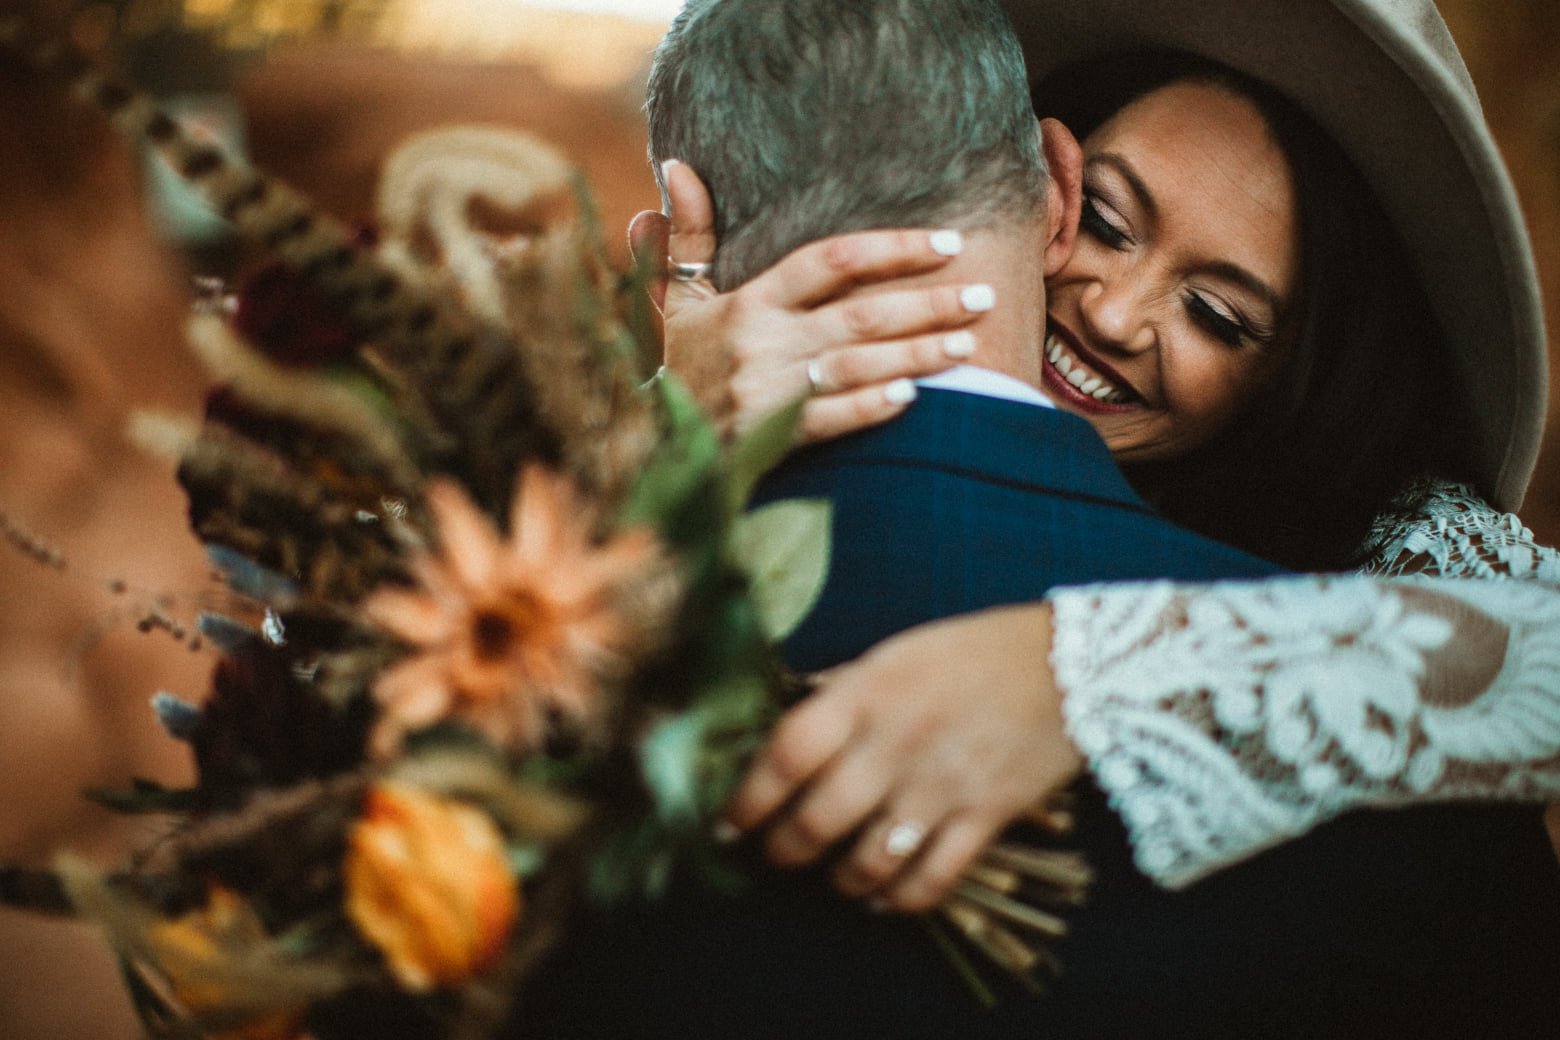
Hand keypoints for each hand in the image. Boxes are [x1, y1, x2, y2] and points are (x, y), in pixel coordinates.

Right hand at [628, 161, 993, 442]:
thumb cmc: (678, 364)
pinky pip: (831, 420)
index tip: (947, 242)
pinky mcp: (771, 438)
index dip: (890, 248)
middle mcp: (762, 342)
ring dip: (917, 354)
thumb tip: (678, 165)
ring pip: (856, 365)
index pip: (829, 261)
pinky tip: (915, 397)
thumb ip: (688, 235)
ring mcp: (768, 392)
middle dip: (926, 303)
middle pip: (858, 314)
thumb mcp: (677, 298)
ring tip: (968, 344)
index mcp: (749, 302)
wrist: (651, 443)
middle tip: (982, 294)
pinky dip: (872, 407)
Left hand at [722, 603, 1084, 912]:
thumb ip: (841, 694)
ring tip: (828, 876)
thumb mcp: (894, 654)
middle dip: (781, 851)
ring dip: (836, 881)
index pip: (785, 755)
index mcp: (866, 693)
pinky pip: (929, 882)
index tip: (728, 824)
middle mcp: (896, 744)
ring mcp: (942, 787)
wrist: (1071, 665)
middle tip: (772, 854)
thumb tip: (786, 731)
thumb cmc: (971, 653)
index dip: (747, 799)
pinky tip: (879, 897)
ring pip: (866, 863)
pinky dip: (896, 901)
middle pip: (816, 821)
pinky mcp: (985, 819)